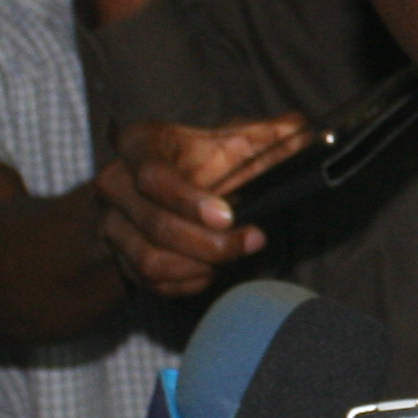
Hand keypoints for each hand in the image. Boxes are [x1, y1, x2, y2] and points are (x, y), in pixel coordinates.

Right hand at [90, 116, 299, 294]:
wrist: (160, 190)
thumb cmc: (200, 161)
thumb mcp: (232, 141)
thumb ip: (270, 138)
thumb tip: (306, 134)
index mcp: (139, 144)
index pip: (152, 175)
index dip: (188, 200)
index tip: (227, 217)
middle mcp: (115, 182)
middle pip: (157, 226)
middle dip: (210, 244)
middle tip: (252, 241)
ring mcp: (112, 223)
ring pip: (152, 262)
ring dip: (201, 266)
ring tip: (233, 255)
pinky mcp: (120, 257)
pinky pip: (154, 283)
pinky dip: (189, 282)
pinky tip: (212, 269)